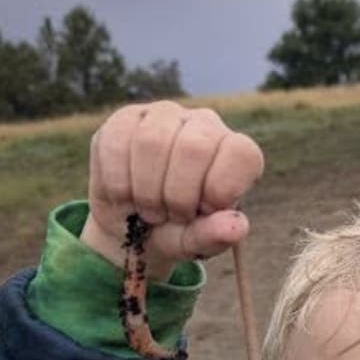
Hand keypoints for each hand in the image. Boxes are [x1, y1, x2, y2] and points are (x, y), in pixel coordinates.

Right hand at [81, 101, 264, 276]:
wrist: (129, 230)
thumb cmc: (175, 232)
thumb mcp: (195, 243)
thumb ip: (216, 236)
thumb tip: (237, 228)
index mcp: (233, 152)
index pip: (242, 153)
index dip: (221, 189)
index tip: (203, 212)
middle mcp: (203, 125)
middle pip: (195, 146)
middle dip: (177, 195)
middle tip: (170, 216)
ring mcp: (163, 116)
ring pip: (152, 140)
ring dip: (146, 191)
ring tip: (149, 209)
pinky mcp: (125, 118)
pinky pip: (117, 143)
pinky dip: (118, 183)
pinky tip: (125, 196)